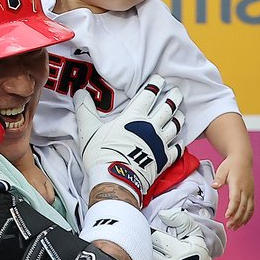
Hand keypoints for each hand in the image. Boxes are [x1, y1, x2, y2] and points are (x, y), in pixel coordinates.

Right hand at [76, 75, 184, 204]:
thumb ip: (85, 110)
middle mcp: (151, 127)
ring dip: (178, 118)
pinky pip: (177, 150)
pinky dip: (180, 144)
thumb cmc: (101, 154)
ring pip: (175, 126)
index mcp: (134, 116)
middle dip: (173, 97)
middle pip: (167, 107)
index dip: (155, 85)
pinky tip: (180, 142)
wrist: (116, 180)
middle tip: (176, 92)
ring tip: (180, 113)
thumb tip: (79, 93)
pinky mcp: (164, 160)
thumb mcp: (89, 129)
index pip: (148, 95)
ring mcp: (160, 143)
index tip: (159, 79)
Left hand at [213, 155, 255, 229]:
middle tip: (229, 226)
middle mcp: (246, 189)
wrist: (242, 159)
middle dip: (236, 218)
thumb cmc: (231, 165)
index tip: (227, 216)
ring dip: (242, 220)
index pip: (236, 199)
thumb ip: (218, 179)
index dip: (232, 209)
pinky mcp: (252, 194)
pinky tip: (243, 222)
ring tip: (235, 227)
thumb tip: (214, 185)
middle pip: (243, 207)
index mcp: (238, 184)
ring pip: (248, 209)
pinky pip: (252, 207)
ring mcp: (250, 192)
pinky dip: (248, 216)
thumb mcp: (222, 170)